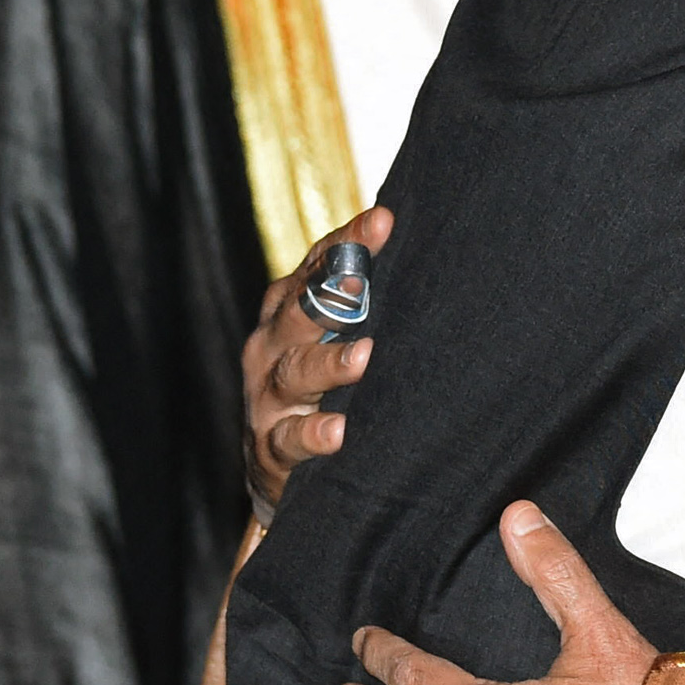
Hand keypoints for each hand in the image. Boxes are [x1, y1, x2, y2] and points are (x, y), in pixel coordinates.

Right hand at [243, 207, 391, 509]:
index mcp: (287, 310)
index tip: (383, 220)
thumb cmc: (316, 385)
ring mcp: (267, 396)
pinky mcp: (270, 446)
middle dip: (329, 294)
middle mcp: (272, 346)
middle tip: (358, 278)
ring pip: (295, 372)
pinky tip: (339, 432)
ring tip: (364, 357)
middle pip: (299, 312)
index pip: (316, 267)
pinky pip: (289, 438)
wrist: (272, 464)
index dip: (348, 244)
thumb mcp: (330, 337)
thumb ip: (361, 301)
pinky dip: (313, 434)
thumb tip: (416, 249)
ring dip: (330, 364)